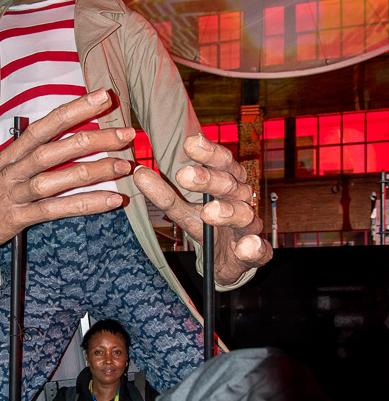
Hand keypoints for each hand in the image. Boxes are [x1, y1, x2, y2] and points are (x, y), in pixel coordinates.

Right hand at [0, 90, 136, 247]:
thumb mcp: (6, 164)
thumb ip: (34, 151)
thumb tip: (72, 135)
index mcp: (12, 152)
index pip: (45, 125)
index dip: (74, 110)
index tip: (102, 97)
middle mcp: (14, 169)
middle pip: (55, 149)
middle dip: (93, 139)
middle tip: (125, 134)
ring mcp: (16, 193)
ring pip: (57, 179)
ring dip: (93, 171)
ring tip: (123, 166)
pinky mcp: (19, 217)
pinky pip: (56, 209)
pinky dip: (86, 204)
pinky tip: (111, 200)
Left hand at [133, 134, 273, 285]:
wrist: (228, 259)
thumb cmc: (208, 226)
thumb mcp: (184, 211)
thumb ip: (166, 195)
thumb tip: (139, 174)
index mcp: (227, 183)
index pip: (221, 162)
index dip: (208, 152)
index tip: (189, 142)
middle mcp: (241, 200)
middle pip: (228, 185)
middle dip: (208, 180)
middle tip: (184, 175)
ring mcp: (249, 226)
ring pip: (243, 215)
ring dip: (227, 212)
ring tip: (208, 212)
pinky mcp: (257, 252)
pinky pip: (260, 249)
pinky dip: (254, 247)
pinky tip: (247, 245)